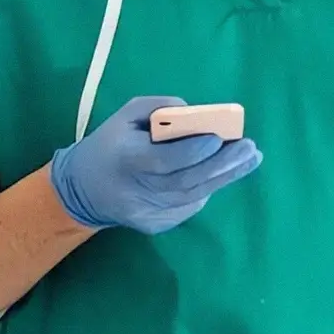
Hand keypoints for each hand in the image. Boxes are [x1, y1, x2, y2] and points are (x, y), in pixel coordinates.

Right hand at [49, 95, 262, 235]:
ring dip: (224, 178)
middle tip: (249, 149)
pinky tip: (224, 174)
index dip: (193, 151)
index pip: (163, 160)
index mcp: (125, 159)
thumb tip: (197, 114)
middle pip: (185, 181)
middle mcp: (136, 190)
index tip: (219, 137)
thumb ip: (159, 108)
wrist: (84, 190)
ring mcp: (146, 213)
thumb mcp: (126, 115)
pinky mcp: (154, 225)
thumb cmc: (110, 143)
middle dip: (222, 165)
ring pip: (192, 197)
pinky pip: (188, 206)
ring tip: (249, 160)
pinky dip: (207, 188)